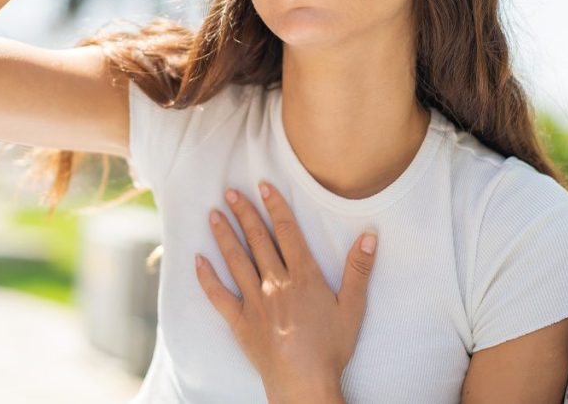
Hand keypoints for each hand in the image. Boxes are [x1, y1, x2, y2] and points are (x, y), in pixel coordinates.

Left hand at [194, 180, 377, 401]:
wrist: (304, 382)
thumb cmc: (331, 347)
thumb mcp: (353, 306)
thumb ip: (359, 268)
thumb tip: (369, 235)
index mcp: (303, 276)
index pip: (286, 231)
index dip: (275, 206)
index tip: (262, 185)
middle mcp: (276, 282)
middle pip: (257, 240)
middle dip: (244, 213)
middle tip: (230, 192)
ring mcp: (255, 301)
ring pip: (236, 260)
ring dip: (224, 235)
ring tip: (213, 214)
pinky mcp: (240, 321)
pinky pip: (218, 295)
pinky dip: (207, 277)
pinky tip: (198, 260)